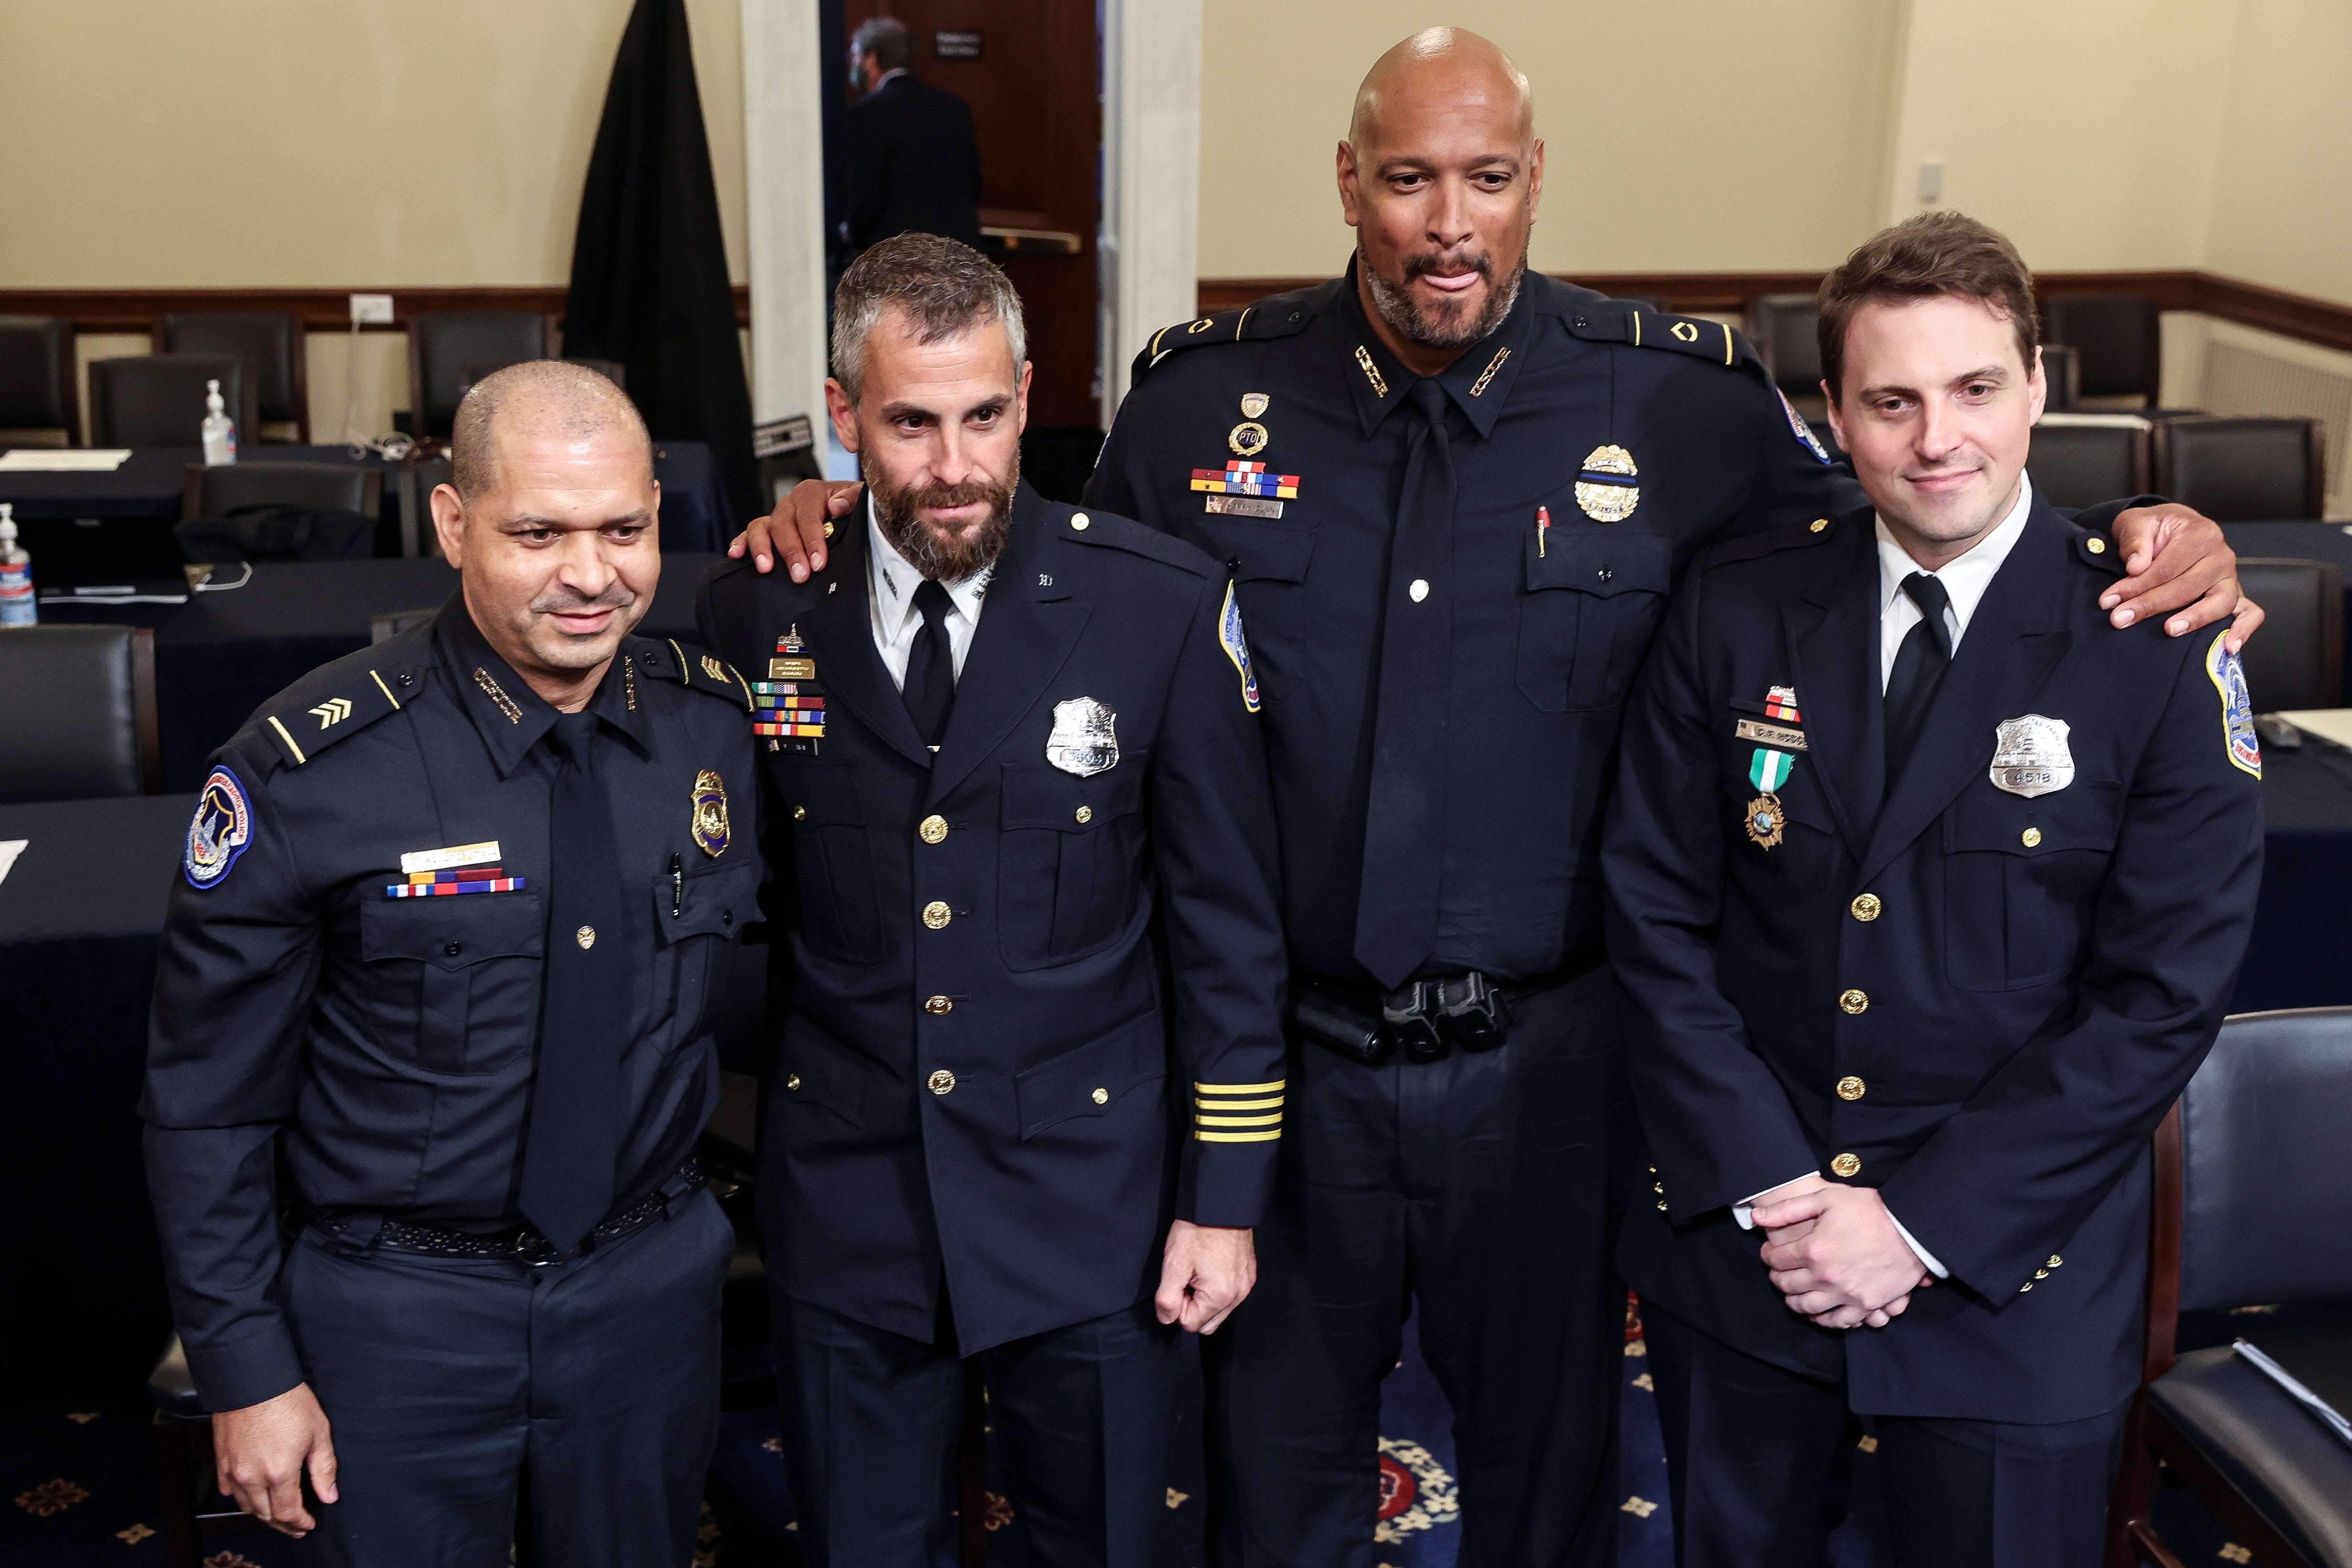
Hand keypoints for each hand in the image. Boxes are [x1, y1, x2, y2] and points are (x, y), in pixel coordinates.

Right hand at [212, 1382, 337, 1535]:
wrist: (252, 1379)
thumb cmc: (288, 1401)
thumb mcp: (318, 1432)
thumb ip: (323, 1468)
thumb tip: (329, 1496)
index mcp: (279, 1472)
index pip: (287, 1512)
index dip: (299, 1523)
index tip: (308, 1526)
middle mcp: (252, 1478)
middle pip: (265, 1514)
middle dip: (283, 1525)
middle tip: (296, 1528)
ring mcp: (233, 1471)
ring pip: (246, 1506)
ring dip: (263, 1515)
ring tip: (277, 1516)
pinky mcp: (221, 1461)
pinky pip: (228, 1491)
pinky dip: (242, 1498)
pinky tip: (252, 1496)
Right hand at [727, 479, 862, 581]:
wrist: (851, 520)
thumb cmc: (855, 513)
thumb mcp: (861, 503)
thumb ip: (852, 500)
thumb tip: (835, 506)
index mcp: (813, 493)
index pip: (808, 514)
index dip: (812, 539)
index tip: (818, 562)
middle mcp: (791, 503)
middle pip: (783, 523)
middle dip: (791, 551)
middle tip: (800, 575)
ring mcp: (777, 517)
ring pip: (761, 526)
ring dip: (762, 548)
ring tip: (767, 569)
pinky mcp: (767, 531)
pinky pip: (749, 534)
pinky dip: (741, 543)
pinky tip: (736, 555)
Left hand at [1154, 1220, 1256, 1334]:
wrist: (1220, 1204)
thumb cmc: (1197, 1231)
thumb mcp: (1175, 1263)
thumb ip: (1167, 1298)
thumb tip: (1167, 1319)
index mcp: (1220, 1296)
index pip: (1190, 1324)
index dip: (1178, 1306)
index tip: (1178, 1282)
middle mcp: (1238, 1296)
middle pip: (1207, 1323)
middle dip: (1192, 1308)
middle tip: (1186, 1279)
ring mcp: (1246, 1286)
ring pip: (1219, 1312)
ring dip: (1204, 1299)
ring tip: (1198, 1272)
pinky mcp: (1249, 1275)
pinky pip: (1230, 1298)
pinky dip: (1217, 1291)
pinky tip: (1210, 1268)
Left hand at [1751, 1184, 1927, 1327]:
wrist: (1912, 1228)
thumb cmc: (1870, 1210)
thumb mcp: (1826, 1198)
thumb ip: (1788, 1209)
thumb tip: (1757, 1217)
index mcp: (1813, 1249)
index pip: (1776, 1259)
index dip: (1768, 1255)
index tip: (1769, 1253)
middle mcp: (1826, 1276)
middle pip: (1787, 1285)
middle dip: (1777, 1278)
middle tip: (1778, 1273)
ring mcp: (1846, 1294)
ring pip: (1807, 1307)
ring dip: (1794, 1301)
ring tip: (1792, 1294)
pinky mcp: (1866, 1305)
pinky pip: (1838, 1321)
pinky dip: (1823, 1319)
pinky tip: (1818, 1313)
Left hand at [2102, 503, 2261, 651]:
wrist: (2171, 529)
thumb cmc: (2154, 528)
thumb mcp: (2136, 522)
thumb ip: (2135, 539)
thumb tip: (2136, 565)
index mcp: (2201, 533)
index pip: (2167, 567)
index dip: (2137, 585)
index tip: (2109, 600)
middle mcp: (2221, 556)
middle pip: (2188, 587)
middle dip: (2150, 605)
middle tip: (2120, 619)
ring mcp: (2230, 577)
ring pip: (2219, 603)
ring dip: (2194, 619)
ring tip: (2169, 630)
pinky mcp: (2234, 595)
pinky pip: (2250, 613)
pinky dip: (2243, 629)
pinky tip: (2228, 646)